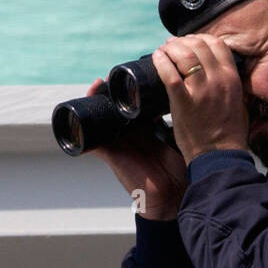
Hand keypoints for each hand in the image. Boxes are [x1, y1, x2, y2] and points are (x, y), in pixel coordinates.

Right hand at [84, 78, 186, 220]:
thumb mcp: (180, 139)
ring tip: (98, 84)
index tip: (136, 71)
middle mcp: (130, 134)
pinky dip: (82, 128)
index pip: (135, 103)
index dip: (133, 87)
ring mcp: (118, 144)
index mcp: (146, 129)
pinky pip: (90, 140)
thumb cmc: (181, 170)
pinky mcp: (110, 156)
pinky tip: (79, 114)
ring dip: (96, 102)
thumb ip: (180, 123)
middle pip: (115, 107)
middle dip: (113, 90)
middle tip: (113, 74)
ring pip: (101, 118)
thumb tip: (189, 100)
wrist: (174, 196)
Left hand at [153, 35, 249, 164]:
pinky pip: (169, 74)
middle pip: (199, 45)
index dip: (201, 39)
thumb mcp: (239, 103)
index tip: (191, 43)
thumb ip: (230, 85)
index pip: (217, 44)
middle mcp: (218, 81)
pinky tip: (156, 58)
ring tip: (164, 51)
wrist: (220, 157)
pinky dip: (161, 62)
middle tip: (173, 45)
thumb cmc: (229, 134)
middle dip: (183, 41)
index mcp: (232, 79)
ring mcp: (200, 91)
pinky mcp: (183, 102)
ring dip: (171, 48)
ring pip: (184, 54)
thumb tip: (220, 72)